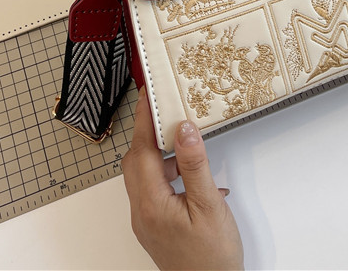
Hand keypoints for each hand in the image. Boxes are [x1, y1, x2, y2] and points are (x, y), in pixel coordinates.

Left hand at [122, 94, 243, 269]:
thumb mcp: (209, 206)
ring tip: (182, 139)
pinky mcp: (156, 226)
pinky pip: (155, 189)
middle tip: (164, 108)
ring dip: (159, 153)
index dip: (144, 119)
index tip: (148, 93)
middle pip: (135, 161)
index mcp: (151, 204)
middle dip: (147, 132)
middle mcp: (142, 212)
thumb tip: (184, 129)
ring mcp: (147, 221)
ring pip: (144, 175)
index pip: (141, 150)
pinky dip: (169, 173)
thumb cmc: (212, 259)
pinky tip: (192, 175)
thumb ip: (195, 165)